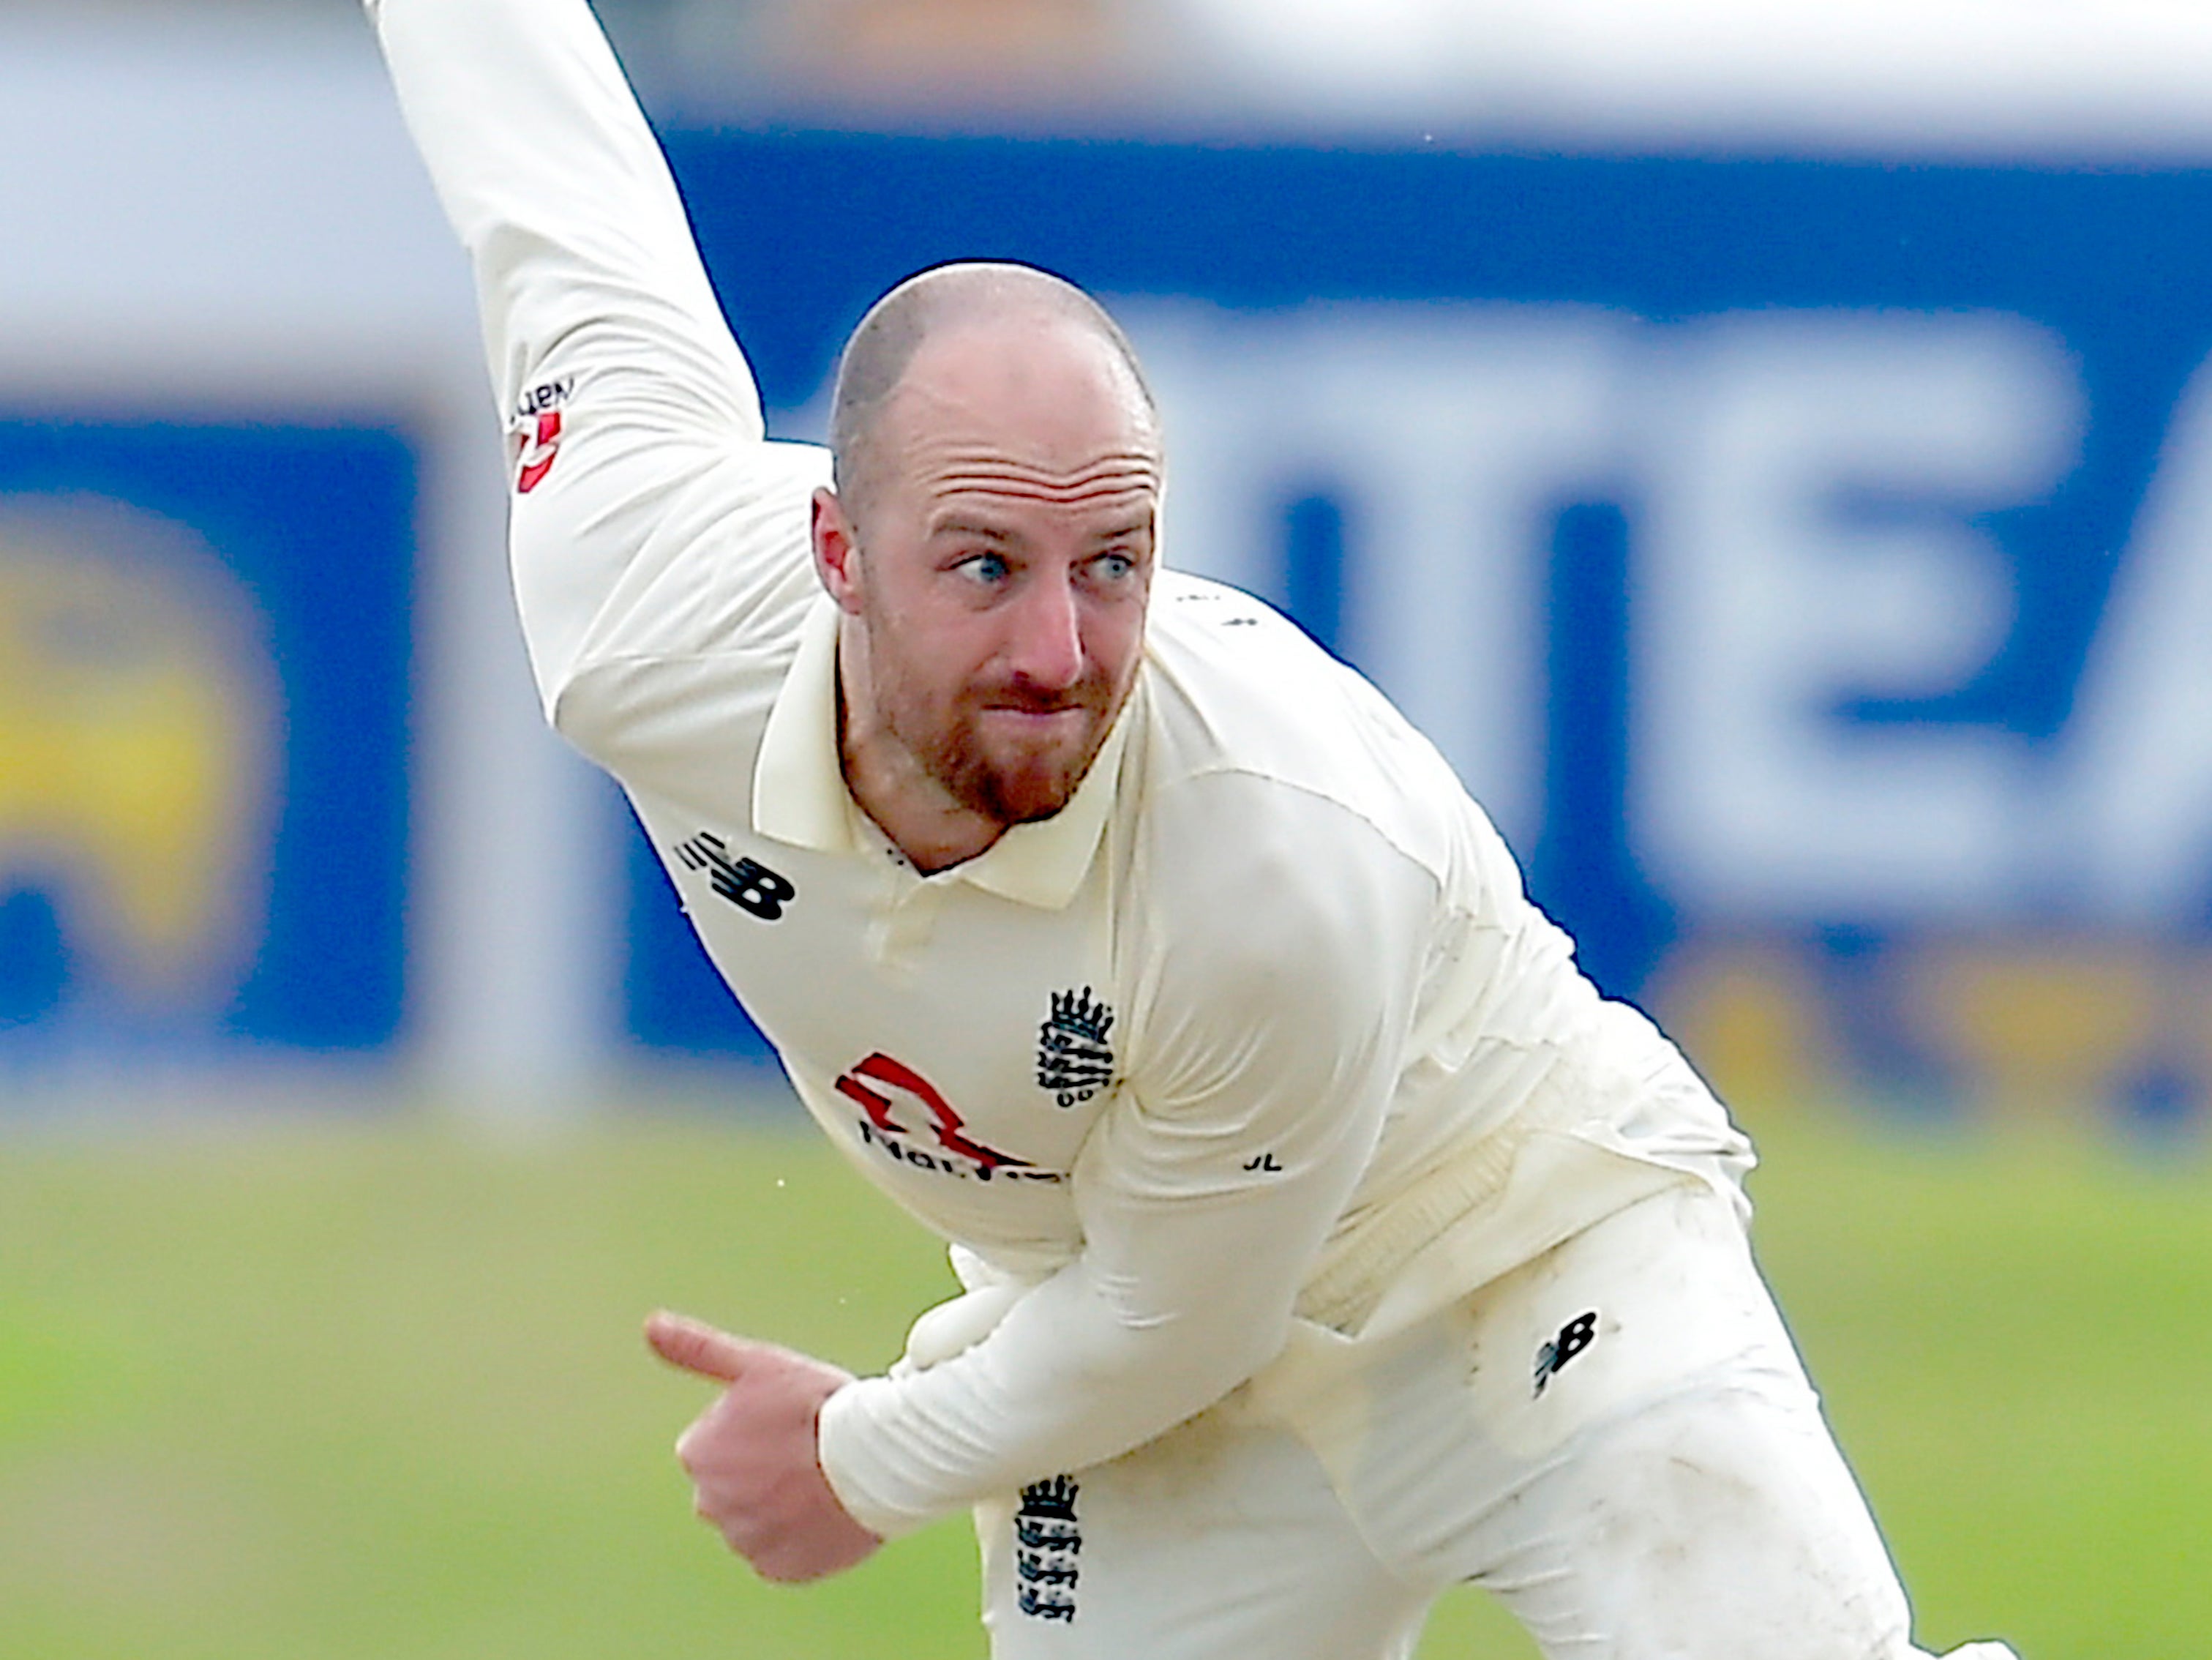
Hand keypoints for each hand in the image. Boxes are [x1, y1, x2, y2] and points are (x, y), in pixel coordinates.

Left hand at [645, 1310, 882, 1582]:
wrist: (874, 1458)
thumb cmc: (815, 1404)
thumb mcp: (756, 1364)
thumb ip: (698, 1349)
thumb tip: (650, 1324)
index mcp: (697, 1454)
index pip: (717, 1446)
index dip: (755, 1431)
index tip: (786, 1420)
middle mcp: (709, 1504)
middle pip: (734, 1486)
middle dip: (762, 1472)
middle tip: (804, 1449)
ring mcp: (745, 1541)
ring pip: (758, 1520)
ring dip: (781, 1505)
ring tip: (820, 1478)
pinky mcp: (780, 1570)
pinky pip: (783, 1552)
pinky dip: (800, 1536)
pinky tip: (824, 1509)